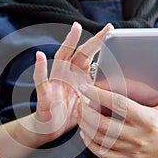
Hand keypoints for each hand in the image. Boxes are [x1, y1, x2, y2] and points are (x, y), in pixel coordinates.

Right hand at [29, 22, 113, 144]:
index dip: (99, 45)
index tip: (112, 31)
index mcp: (78, 76)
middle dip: (94, 41)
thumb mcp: (88, 102)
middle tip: (107, 28)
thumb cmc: (70, 114)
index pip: (89, 56)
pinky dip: (40, 68)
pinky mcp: (44, 93)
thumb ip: (97, 91)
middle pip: (80, 53)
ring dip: (69, 43)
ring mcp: (55, 81)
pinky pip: (41, 80)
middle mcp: (67, 74)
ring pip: (62, 59)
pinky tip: (40, 56)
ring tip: (76, 30)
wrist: (52, 129)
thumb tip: (117, 85)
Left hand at [77, 52, 157, 157]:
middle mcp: (138, 136)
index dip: (99, 95)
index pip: (119, 105)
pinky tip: (85, 131)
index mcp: (149, 120)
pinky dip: (90, 143)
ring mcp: (131, 150)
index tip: (85, 86)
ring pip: (100, 140)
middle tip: (79, 100)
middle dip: (87, 112)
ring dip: (85, 126)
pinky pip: (103, 153)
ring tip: (79, 112)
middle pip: (104, 125)